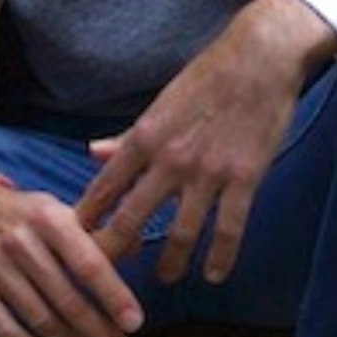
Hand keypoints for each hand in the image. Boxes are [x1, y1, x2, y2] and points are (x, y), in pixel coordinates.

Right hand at [0, 171, 141, 336]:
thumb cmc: (23, 215)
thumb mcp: (58, 210)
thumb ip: (95, 232)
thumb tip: (135, 248)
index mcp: (49, 218)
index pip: (88, 263)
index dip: (114, 296)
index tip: (134, 323)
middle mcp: (20, 242)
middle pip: (67, 300)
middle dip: (99, 333)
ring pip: (40, 319)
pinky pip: (5, 330)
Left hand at [78, 0, 336, 286]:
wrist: (260, 57)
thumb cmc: (208, 75)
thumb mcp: (160, 103)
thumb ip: (127, 136)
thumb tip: (93, 153)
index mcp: (145, 137)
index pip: (105, 187)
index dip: (88, 219)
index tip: (76, 242)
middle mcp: (170, 159)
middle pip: (132, 218)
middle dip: (116, 252)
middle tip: (108, 279)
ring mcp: (208, 172)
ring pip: (181, 233)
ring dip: (171, 263)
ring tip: (166, 278)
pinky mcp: (244, 178)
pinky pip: (229, 230)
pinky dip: (221, 258)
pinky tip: (215, 275)